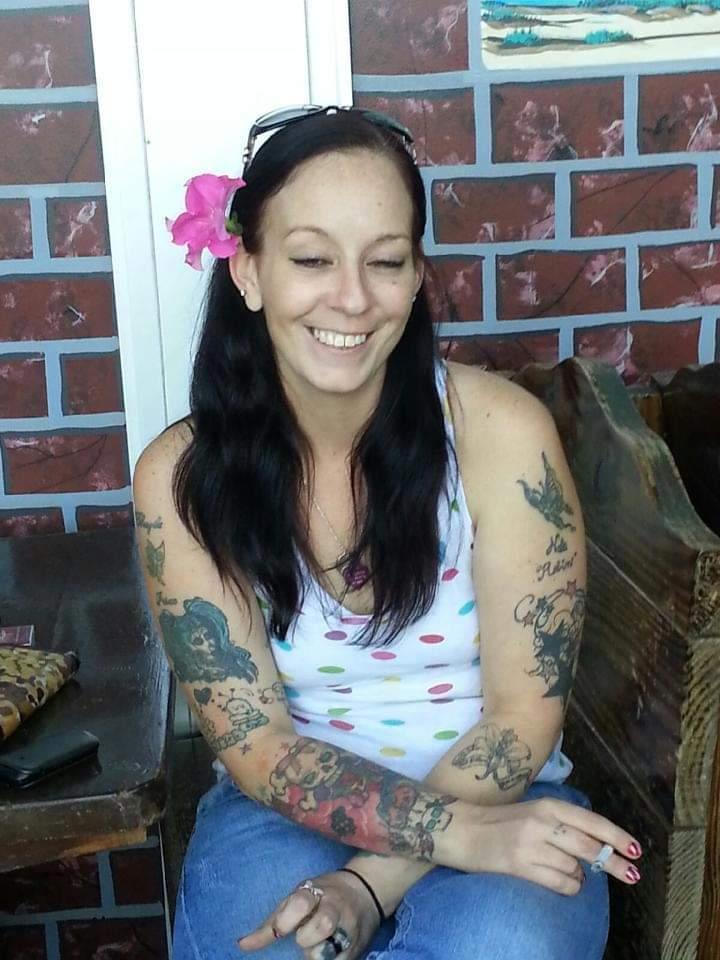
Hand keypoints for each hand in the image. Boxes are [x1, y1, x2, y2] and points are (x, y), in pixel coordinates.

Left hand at [237, 869, 381, 959]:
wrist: (365, 892)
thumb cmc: (322, 896)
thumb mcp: (298, 898)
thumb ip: (272, 923)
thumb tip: (241, 945)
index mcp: (318, 892)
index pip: (301, 902)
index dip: (288, 918)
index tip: (279, 931)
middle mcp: (336, 909)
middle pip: (323, 924)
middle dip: (309, 938)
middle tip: (303, 941)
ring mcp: (349, 930)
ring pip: (334, 949)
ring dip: (319, 955)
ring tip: (316, 953)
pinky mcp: (358, 949)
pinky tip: (323, 957)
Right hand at [467, 797, 642, 894]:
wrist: (461, 829)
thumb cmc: (501, 822)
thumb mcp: (534, 813)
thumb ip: (563, 823)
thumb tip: (598, 845)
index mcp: (548, 805)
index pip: (592, 821)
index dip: (617, 836)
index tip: (637, 850)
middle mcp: (542, 822)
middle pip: (590, 847)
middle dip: (615, 864)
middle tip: (632, 875)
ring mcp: (531, 844)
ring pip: (576, 868)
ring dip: (581, 876)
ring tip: (569, 872)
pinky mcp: (520, 865)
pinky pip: (560, 883)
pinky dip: (568, 886)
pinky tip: (560, 881)